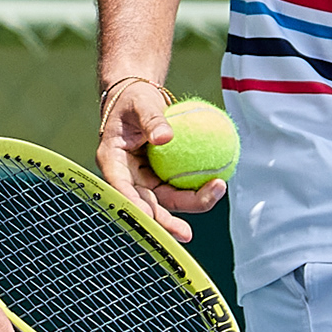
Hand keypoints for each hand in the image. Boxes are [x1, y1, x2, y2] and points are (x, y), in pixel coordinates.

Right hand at [94, 81, 224, 243]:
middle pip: (146, 203)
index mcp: (112, 161)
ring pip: (167, 199)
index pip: (120, 188)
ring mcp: (144, 178)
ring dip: (192, 200)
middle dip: (165, 222)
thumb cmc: (134, 98)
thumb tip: (165, 137)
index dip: (134, 205)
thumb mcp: (141, 102)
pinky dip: (197, 186)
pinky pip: (180, 185)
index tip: (150, 215)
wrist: (140, 97)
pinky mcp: (160, 177)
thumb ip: (152, 119)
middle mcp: (127, 176)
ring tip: (218, 190)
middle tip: (186, 233)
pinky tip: (218, 184)